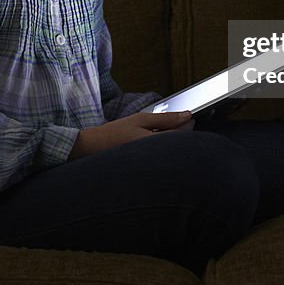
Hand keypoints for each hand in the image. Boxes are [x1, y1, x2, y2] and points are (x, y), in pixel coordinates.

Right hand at [69, 111, 193, 158]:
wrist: (94, 149)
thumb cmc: (115, 133)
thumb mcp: (140, 120)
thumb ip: (165, 119)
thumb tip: (187, 115)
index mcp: (155, 145)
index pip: (183, 136)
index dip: (189, 124)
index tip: (189, 116)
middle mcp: (156, 159)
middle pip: (181, 147)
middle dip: (184, 134)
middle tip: (180, 122)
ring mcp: (153, 166)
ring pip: (174, 153)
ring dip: (176, 142)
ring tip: (166, 132)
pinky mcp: (149, 169)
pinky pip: (165, 158)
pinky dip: (166, 148)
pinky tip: (159, 142)